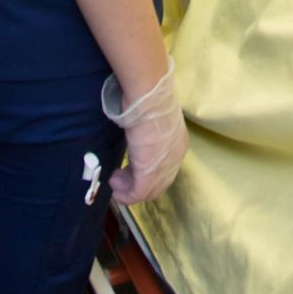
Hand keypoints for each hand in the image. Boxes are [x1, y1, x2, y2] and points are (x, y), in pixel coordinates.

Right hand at [103, 55, 188, 206]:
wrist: (148, 98)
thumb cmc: (148, 100)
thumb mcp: (153, 119)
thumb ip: (150, 133)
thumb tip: (138, 134)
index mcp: (178, 144)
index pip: (165, 168)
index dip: (147, 172)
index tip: (129, 168)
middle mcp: (175, 159)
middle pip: (158, 183)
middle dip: (137, 183)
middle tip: (119, 177)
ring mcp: (163, 168)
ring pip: (148, 191)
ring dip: (129, 189)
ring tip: (114, 181)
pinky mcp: (148, 174)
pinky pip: (138, 193)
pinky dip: (126, 195)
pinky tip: (115, 190)